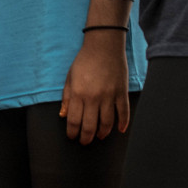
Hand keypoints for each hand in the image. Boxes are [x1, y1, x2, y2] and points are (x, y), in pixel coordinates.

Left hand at [59, 0, 133, 144]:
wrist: (104, 46)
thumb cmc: (84, 61)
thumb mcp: (70, 78)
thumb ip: (67, 98)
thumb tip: (64, 116)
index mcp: (78, 94)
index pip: (75, 121)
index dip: (73, 132)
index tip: (72, 137)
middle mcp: (94, 98)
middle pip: (90, 126)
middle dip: (86, 137)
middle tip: (84, 142)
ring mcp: (110, 96)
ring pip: (107, 123)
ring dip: (103, 133)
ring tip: (99, 137)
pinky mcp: (122, 93)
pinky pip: (124, 112)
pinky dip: (122, 124)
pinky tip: (119, 130)